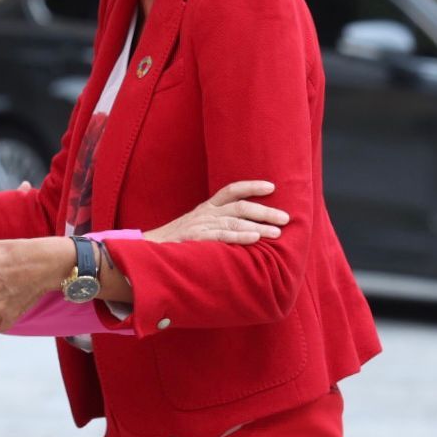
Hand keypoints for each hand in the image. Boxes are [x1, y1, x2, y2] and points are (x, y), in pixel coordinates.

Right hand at [145, 180, 288, 244]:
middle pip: (239, 206)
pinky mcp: (196, 239)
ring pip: (234, 222)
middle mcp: (206, 213)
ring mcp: (200, 225)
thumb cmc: (179, 241)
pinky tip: (255, 240)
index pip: (231, 190)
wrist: (150, 250)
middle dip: (264, 211)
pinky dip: (240, 237)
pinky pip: (221, 236)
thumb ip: (219, 224)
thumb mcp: (198, 226)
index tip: (272, 187)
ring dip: (258, 227)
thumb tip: (249, 229)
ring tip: (277, 233)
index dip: (251, 186)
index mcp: (207, 207)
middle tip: (286, 218)